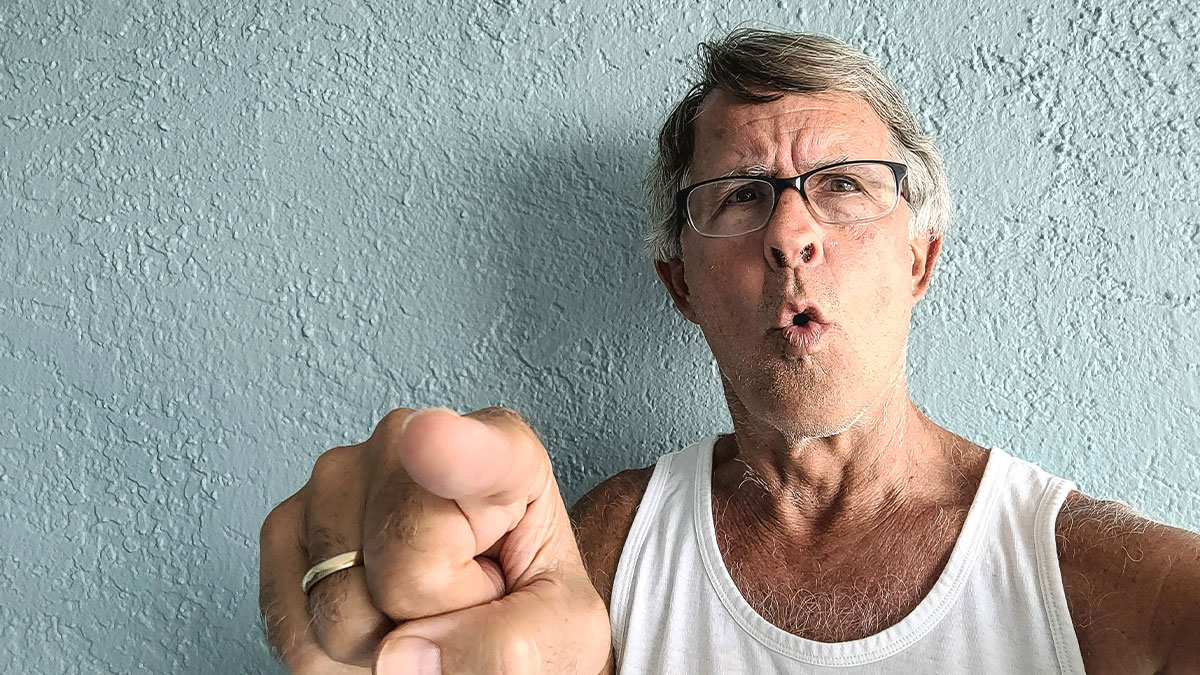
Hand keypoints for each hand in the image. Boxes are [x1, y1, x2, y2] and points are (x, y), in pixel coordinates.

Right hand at [259, 407, 610, 673]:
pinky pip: (290, 620)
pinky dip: (325, 650)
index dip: (450, 451)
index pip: (481, 455)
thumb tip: (402, 653)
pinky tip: (368, 619)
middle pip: (402, 569)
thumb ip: (508, 647)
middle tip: (455, 605)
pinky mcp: (286, 521)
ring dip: (373, 640)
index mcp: (505, 460)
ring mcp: (337, 476)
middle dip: (423, 619)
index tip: (432, 440)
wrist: (475, 627)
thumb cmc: (528, 616)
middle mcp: (409, 444)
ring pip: (337, 604)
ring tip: (413, 611)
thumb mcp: (561, 637)